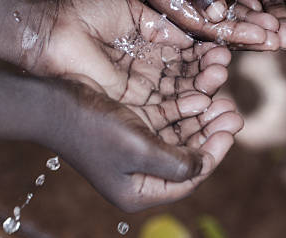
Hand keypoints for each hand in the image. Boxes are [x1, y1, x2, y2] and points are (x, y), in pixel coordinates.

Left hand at [29, 0, 233, 100]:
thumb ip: (163, 24)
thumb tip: (192, 35)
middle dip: (208, 70)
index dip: (204, 51)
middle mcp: (148, 68)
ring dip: (201, 86)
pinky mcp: (129, 104)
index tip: (223, 45)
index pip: (185, 52)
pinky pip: (162, 107)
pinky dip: (184, 104)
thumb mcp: (132, 11)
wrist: (52, 30)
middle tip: (224, 62)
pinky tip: (203, 97)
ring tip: (219, 75)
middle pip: (186, 74)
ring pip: (179, 92)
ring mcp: (139, 87)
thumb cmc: (85, 13)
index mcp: (149, 43)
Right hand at [53, 80, 241, 211]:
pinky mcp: (133, 125)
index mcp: (139, 190)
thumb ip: (176, 163)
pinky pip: (167, 119)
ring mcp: (137, 148)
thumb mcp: (138, 149)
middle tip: (233, 112)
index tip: (230, 130)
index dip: (213, 155)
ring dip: (201, 118)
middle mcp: (140, 173)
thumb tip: (203, 165)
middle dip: (211, 133)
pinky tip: (200, 94)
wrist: (52, 101)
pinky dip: (183, 108)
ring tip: (223, 101)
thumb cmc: (92, 128)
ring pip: (180, 135)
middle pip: (188, 155)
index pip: (188, 178)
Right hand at [105, 0, 279, 49]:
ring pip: (220, 6)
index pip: (204, 27)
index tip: (263, 37)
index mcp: (166, 3)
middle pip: (215, 22)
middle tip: (276, 36)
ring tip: (274, 22)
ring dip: (246, 14)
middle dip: (246, 30)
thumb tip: (219, 16)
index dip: (235, 34)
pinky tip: (260, 0)